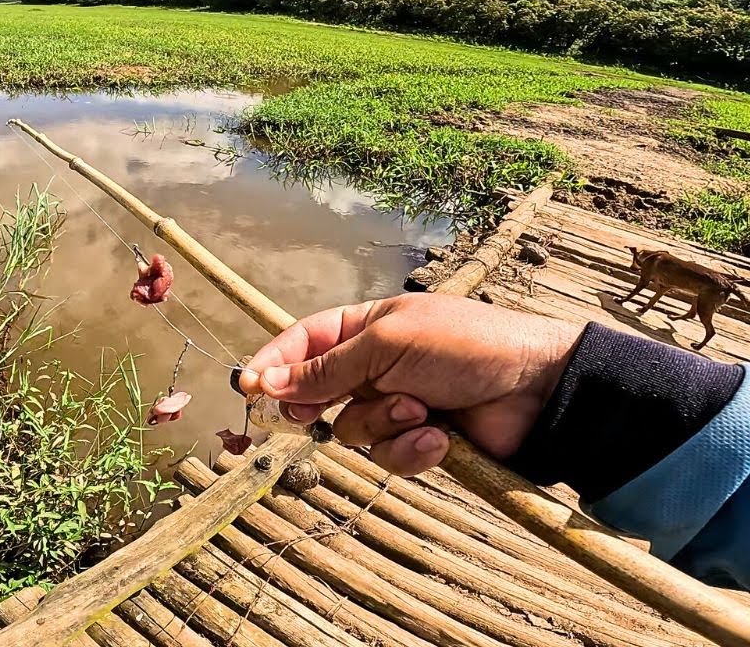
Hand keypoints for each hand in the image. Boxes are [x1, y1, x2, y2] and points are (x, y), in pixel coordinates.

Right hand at [239, 293, 583, 475]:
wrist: (538, 389)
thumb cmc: (466, 346)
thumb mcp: (386, 346)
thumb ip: (324, 368)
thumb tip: (265, 379)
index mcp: (364, 328)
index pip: (302, 342)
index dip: (273, 364)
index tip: (246, 387)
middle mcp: (374, 367)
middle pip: (318, 393)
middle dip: (321, 406)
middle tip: (311, 416)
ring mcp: (396, 405)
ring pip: (352, 430)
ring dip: (382, 425)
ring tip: (420, 410)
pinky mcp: (419, 440)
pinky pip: (388, 456)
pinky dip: (410, 448)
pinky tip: (439, 435)